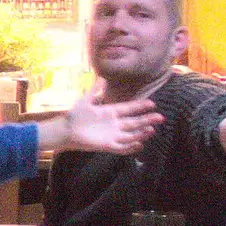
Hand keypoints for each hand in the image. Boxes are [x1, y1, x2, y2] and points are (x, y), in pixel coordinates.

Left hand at [44, 93, 162, 154]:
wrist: (66, 130)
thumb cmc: (76, 116)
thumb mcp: (86, 102)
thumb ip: (95, 91)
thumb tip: (101, 78)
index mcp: (111, 112)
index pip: (129, 109)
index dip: (140, 106)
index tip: (152, 103)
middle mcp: (115, 124)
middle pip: (134, 122)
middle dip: (147, 120)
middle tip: (160, 117)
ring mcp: (113, 135)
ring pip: (131, 135)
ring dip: (141, 133)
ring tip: (151, 130)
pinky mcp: (108, 146)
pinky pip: (122, 148)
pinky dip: (130, 147)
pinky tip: (139, 145)